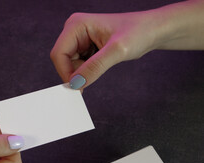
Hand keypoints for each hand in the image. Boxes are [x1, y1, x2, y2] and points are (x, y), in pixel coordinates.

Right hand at [50, 1, 203, 89]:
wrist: (153, 31)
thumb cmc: (139, 32)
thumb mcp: (117, 51)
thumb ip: (95, 67)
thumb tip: (76, 84)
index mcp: (76, 25)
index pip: (59, 54)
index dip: (66, 73)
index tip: (78, 87)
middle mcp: (75, 30)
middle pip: (63, 61)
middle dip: (76, 73)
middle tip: (95, 73)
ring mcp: (80, 39)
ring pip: (71, 65)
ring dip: (84, 71)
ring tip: (104, 62)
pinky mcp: (86, 47)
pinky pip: (79, 65)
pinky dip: (88, 70)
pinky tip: (103, 63)